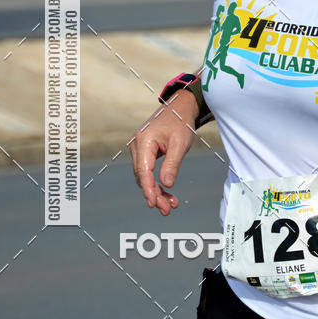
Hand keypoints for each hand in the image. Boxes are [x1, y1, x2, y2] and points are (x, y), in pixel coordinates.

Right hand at [129, 91, 198, 214]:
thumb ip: (172, 164)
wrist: (180, 109)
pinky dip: (156, 183)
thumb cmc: (180, 123)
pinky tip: (167, 193)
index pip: (143, 170)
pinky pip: (148, 171)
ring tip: (170, 204)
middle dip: (154, 194)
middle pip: (142, 177)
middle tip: (167, 210)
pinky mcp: (144, 153)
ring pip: (144, 177)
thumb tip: (166, 184)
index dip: (148, 188)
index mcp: (144, 141)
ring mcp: (139, 149)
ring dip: (156, 191)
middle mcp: (137, 145)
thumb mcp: (180, 144)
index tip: (154, 203)